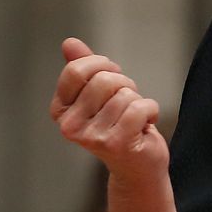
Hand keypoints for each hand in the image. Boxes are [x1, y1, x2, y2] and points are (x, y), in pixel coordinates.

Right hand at [51, 38, 167, 177]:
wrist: (137, 167)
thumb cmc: (118, 126)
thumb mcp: (99, 93)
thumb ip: (84, 68)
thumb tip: (69, 43)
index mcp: (60, 110)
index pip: (76, 70)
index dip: (101, 64)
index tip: (112, 75)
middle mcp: (70, 126)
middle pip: (103, 80)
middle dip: (124, 84)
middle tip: (127, 102)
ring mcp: (92, 137)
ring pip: (124, 94)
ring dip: (137, 100)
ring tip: (134, 118)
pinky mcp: (116, 144)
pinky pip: (139, 107)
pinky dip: (151, 110)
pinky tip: (146, 125)